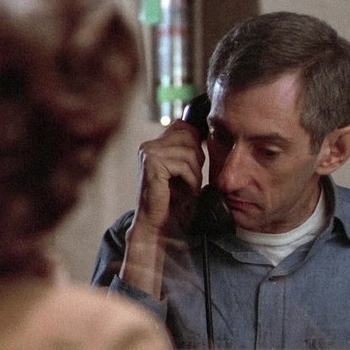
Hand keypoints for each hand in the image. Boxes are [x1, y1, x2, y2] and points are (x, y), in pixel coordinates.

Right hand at [132, 120, 205, 235]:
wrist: (156, 223)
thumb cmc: (171, 200)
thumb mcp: (182, 170)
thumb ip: (187, 151)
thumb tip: (201, 131)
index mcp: (153, 145)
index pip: (182, 126)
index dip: (195, 142)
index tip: (196, 163)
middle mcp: (148, 146)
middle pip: (188, 136)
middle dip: (197, 158)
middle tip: (192, 179)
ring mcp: (148, 153)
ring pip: (188, 152)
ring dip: (195, 173)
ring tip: (190, 187)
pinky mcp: (152, 164)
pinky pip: (183, 165)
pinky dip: (191, 180)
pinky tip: (187, 191)